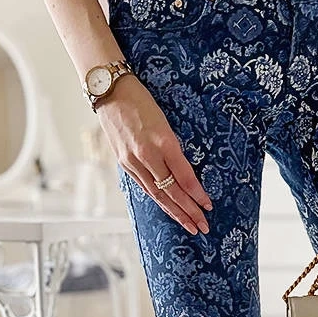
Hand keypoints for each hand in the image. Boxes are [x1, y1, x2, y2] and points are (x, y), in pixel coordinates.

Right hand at [97, 74, 212, 234]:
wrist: (109, 90)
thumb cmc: (141, 99)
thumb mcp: (164, 121)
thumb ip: (173, 147)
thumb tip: (185, 173)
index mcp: (162, 141)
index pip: (183, 176)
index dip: (196, 194)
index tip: (208, 206)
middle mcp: (146, 155)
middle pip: (171, 191)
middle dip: (188, 210)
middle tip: (203, 226)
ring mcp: (132, 161)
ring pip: (157, 194)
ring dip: (175, 212)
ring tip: (189, 225)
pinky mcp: (124, 163)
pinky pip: (144, 187)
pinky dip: (158, 200)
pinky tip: (168, 209)